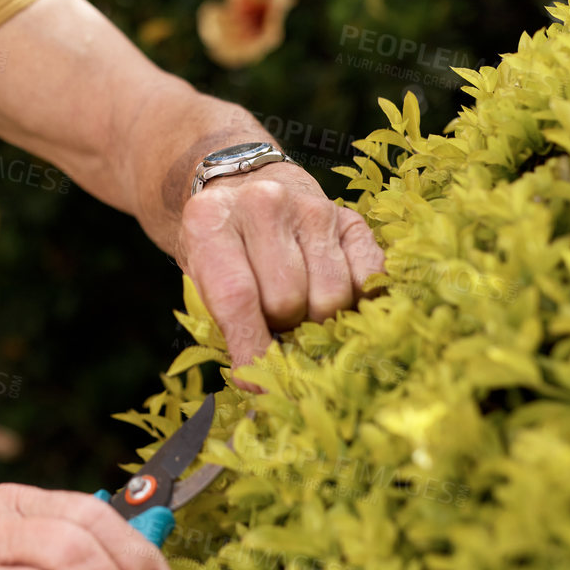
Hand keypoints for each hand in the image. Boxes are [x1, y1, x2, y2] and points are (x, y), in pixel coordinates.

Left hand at [177, 162, 384, 373]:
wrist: (243, 187)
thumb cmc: (219, 244)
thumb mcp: (200, 274)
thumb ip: (224, 321)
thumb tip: (258, 383)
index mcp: (209, 220)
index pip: (236, 296)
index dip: (250, 347)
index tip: (257, 381)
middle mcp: (263, 204)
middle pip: (288, 300)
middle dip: (282, 326)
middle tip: (274, 317)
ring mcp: (312, 207)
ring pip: (331, 297)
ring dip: (317, 317)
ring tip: (299, 302)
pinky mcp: (351, 218)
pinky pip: (368, 280)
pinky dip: (355, 301)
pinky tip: (330, 291)